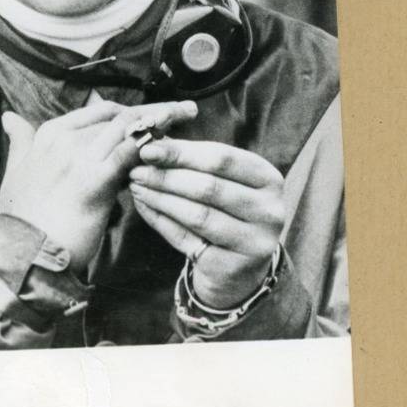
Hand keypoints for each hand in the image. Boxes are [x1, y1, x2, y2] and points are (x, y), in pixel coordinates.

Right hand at [0, 99, 197, 270]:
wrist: (24, 255)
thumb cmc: (22, 219)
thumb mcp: (15, 172)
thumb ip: (21, 141)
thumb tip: (10, 117)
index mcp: (49, 134)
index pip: (98, 110)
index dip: (130, 110)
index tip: (151, 113)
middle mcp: (65, 138)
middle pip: (120, 114)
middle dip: (154, 109)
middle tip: (183, 110)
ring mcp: (80, 157)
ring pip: (130, 128)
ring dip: (162, 122)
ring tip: (187, 118)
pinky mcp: (97, 179)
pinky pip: (132, 153)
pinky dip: (154, 148)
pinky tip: (172, 150)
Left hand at [129, 138, 284, 307]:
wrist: (238, 268)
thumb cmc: (225, 210)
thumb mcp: (220, 180)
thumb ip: (192, 159)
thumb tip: (153, 139)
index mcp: (269, 179)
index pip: (222, 158)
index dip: (181, 152)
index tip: (148, 149)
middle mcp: (270, 210)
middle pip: (209, 187)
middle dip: (166, 176)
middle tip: (136, 170)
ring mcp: (254, 242)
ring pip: (197, 215)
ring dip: (160, 198)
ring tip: (136, 186)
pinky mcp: (232, 268)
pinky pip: (187, 240)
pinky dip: (160, 221)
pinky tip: (144, 206)